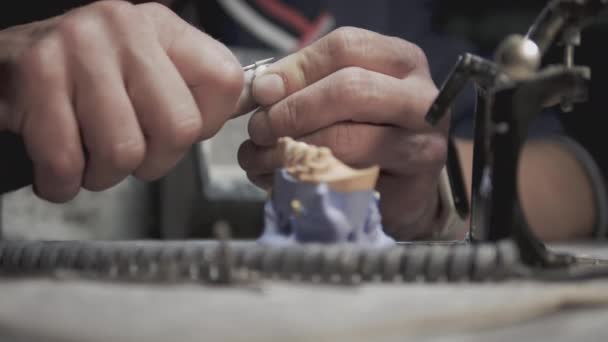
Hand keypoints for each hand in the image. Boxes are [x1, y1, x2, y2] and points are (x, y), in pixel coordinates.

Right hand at [0, 0, 242, 201]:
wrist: (9, 63)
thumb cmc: (91, 79)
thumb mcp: (152, 70)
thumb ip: (197, 91)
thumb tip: (251, 106)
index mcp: (165, 29)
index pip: (226, 83)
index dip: (207, 124)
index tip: (177, 129)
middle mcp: (126, 29)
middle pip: (180, 129)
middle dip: (155, 162)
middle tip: (131, 154)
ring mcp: (79, 48)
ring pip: (124, 151)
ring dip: (105, 174)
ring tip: (92, 156)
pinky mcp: (37, 75)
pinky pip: (67, 161)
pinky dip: (64, 183)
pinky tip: (62, 168)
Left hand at [238, 27, 447, 238]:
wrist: (399, 190)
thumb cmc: (362, 136)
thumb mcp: (333, 99)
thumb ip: (301, 85)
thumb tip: (265, 89)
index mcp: (399, 60)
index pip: (344, 48)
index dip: (296, 69)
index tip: (262, 93)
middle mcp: (420, 95)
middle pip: (349, 89)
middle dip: (293, 111)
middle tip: (260, 131)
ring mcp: (424, 140)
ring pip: (347, 139)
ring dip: (290, 151)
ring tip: (261, 160)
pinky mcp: (414, 183)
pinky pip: (349, 180)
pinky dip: (305, 181)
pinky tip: (281, 181)